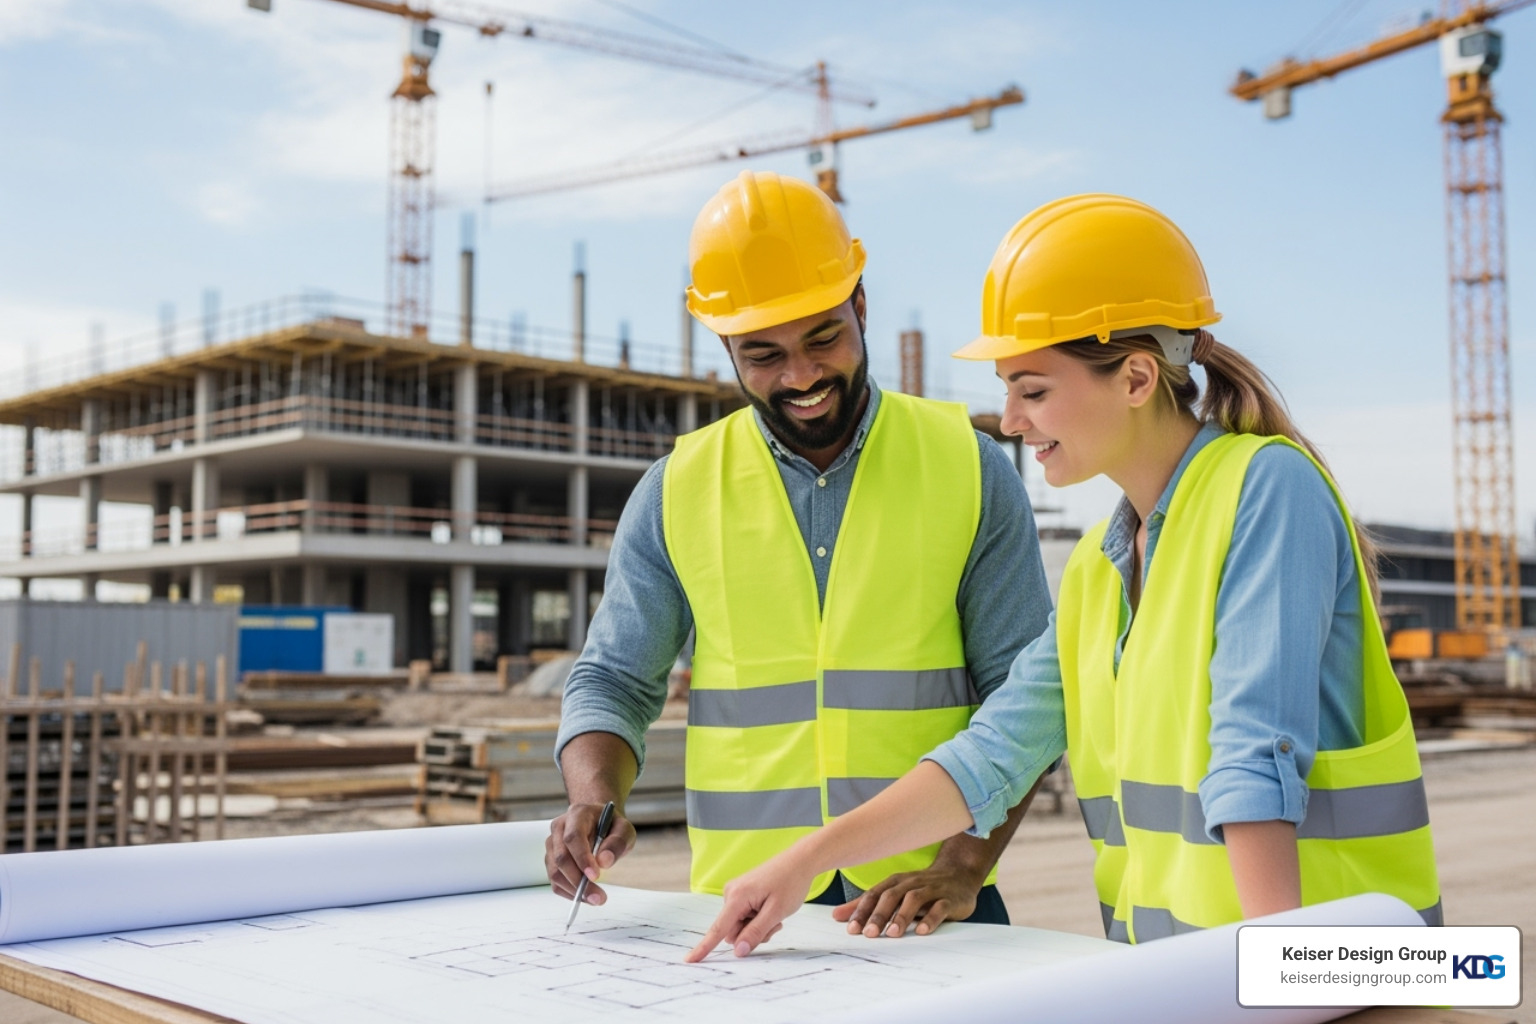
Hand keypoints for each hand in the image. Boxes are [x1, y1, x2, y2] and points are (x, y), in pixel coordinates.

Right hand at [545, 803, 636, 904]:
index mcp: (577, 815)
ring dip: (574, 890)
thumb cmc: (610, 825)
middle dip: (578, 881)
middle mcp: (559, 828)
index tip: (596, 876)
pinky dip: (569, 893)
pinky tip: (586, 896)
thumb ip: (617, 842)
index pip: (573, 837)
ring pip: (555, 872)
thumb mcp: (624, 829)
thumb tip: (604, 862)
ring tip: (596, 898)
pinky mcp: (551, 860)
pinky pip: (555, 881)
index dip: (582, 858)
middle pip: (561, 857)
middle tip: (599, 897)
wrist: (597, 821)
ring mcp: (552, 844)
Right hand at [684, 853, 816, 961]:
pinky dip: (758, 919)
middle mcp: (731, 893)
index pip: (718, 929)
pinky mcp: (742, 894)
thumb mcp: (776, 912)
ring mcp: (736, 893)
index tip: (689, 961)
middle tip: (775, 924)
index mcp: (737, 897)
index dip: (704, 947)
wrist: (800, 861)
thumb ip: (756, 933)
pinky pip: (744, 917)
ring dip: (757, 926)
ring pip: (740, 926)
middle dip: (751, 934)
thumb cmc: (791, 883)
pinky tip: (771, 908)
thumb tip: (738, 951)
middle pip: (733, 931)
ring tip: (775, 914)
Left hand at [832, 866, 983, 937]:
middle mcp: (911, 883)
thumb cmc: (921, 887)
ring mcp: (931, 890)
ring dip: (901, 916)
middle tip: (868, 934)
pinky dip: (930, 918)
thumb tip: (837, 915)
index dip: (862, 910)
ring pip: (914, 900)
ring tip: (892, 933)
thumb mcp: (893, 892)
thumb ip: (866, 904)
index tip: (851, 928)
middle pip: (891, 896)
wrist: (959, 874)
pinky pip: (940, 907)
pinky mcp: (949, 899)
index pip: (875, 894)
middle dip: (878, 915)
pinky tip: (922, 931)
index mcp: (895, 882)